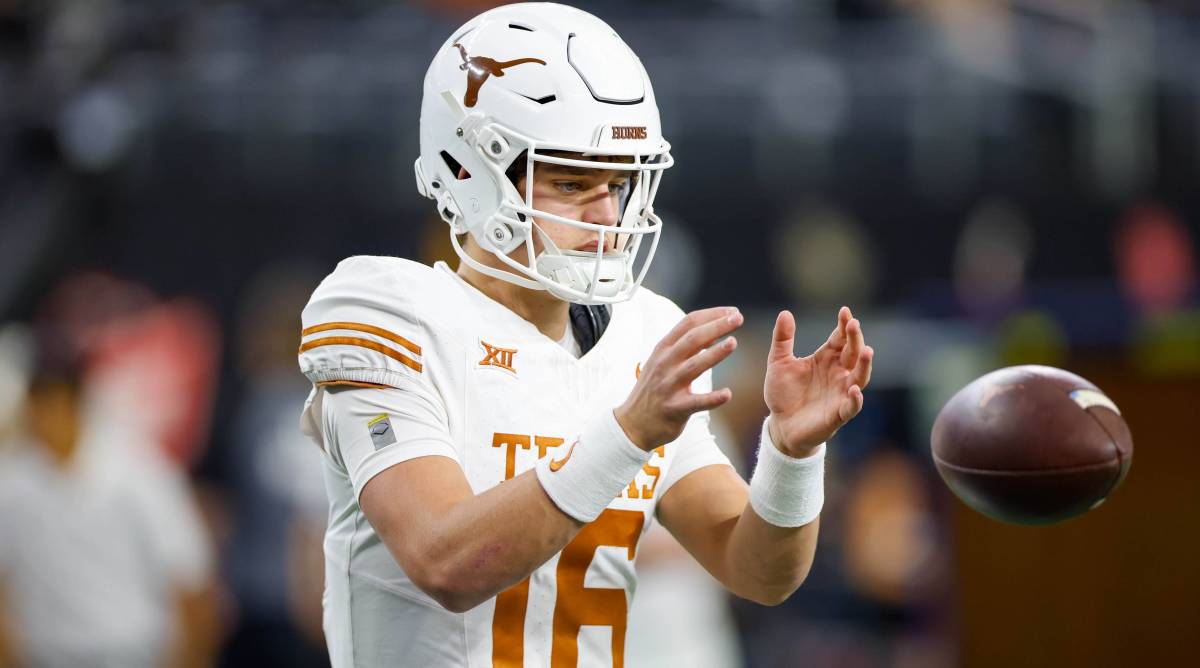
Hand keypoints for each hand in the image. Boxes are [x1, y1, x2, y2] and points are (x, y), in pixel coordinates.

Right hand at [615, 307, 741, 450]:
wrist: (632, 423)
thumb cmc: (653, 389)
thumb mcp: (663, 361)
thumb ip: (686, 347)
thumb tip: (714, 332)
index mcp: (663, 349)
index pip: (688, 323)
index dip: (712, 315)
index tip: (732, 312)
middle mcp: (665, 363)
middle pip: (693, 339)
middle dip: (716, 326)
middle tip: (738, 318)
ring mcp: (669, 386)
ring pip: (694, 365)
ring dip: (715, 353)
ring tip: (733, 343)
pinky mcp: (675, 408)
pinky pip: (696, 402)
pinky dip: (712, 398)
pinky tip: (727, 394)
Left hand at [764, 307, 872, 456]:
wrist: (780, 425)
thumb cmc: (783, 393)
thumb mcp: (778, 363)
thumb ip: (782, 339)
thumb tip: (785, 312)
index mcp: (826, 358)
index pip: (840, 338)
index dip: (843, 326)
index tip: (844, 311)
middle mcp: (838, 373)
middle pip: (853, 353)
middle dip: (855, 338)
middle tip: (854, 324)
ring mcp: (840, 393)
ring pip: (860, 377)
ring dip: (864, 365)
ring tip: (866, 351)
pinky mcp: (838, 414)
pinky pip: (851, 406)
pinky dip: (855, 399)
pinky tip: (854, 390)